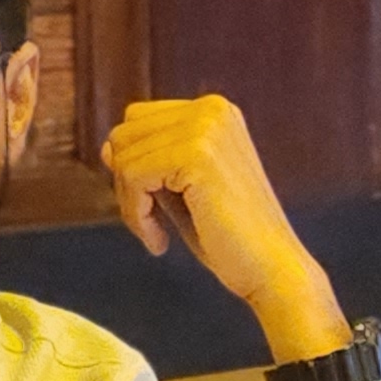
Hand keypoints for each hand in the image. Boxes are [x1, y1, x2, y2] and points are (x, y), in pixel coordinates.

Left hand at [102, 94, 346, 359]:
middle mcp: (211, 109)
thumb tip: (107, 148)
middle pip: (125, 135)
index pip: (137, 121)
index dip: (133, 167)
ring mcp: (206, 128)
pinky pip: (133, 176)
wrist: (272, 270)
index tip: (153, 209)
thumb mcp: (183, 189)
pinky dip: (136, 216)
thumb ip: (152, 163)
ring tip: (158, 235)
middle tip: (152, 225)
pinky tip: (160, 243)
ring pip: (123, 156)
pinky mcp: (197, 155)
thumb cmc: (229, 237)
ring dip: (130, 204)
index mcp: (214, 110)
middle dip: (127, 185)